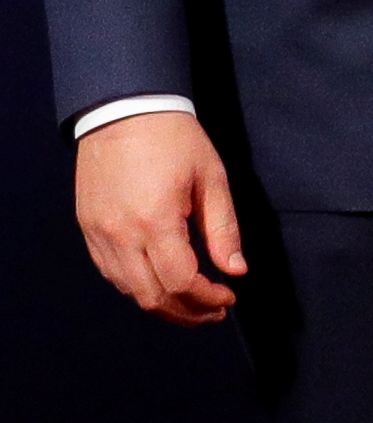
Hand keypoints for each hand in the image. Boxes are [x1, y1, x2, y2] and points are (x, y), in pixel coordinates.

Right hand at [75, 110, 245, 323]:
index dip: (207, 299)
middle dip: (187, 312)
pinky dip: (137, 286)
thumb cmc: (175, 140)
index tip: (229, 297)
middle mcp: (121, 234)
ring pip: (128, 289)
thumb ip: (223, 229)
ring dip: (162, 304)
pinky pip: (111, 272)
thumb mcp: (212, 179)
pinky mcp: (88, 228)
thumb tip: (235, 270)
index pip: (181, 282)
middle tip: (214, 310)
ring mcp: (99, 233)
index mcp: (155, 221)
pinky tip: (161, 282)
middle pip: (152, 296)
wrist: (124, 110)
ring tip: (192, 302)